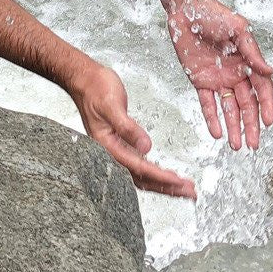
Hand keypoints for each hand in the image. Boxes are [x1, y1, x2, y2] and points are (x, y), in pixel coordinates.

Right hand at [70, 61, 196, 199]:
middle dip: (166, 187)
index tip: (177, 180)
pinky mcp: (120, 143)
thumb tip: (146, 147)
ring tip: (182, 188)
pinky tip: (163, 174)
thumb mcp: (112, 105)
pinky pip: (138, 164)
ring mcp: (115, 148)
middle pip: (141, 178)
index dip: (159, 176)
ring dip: (162, 183)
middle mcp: (110, 151)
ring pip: (141, 174)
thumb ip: (127, 127)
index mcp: (106, 145)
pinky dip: (154, 172)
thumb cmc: (94, 88)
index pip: (137, 167)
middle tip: (189, 192)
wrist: (83, 79)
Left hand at [167, 0, 272, 150]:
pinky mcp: (199, 80)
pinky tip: (217, 133)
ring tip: (236, 146)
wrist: (186, 9)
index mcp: (248, 63)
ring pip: (228, 108)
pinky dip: (212, 118)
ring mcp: (218, 79)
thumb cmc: (215, 15)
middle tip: (253, 145)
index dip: (266, 106)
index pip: (262, 90)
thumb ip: (253, 52)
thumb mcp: (238, 30)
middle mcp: (235, 74)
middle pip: (246, 105)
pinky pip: (207, 103)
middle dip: (250, 125)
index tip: (268, 122)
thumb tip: (269, 72)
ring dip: (233, 127)